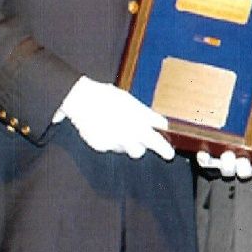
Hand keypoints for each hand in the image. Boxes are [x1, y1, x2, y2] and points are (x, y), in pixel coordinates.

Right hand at [56, 76, 174, 159]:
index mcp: (141, 114)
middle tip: (169, 154)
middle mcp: (134, 129)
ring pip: (134, 150)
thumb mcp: (127, 100)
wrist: (83, 101)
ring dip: (134, 146)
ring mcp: (120, 140)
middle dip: (163, 150)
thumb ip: (140, 113)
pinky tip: (105, 130)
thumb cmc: (104, 96)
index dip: (162, 127)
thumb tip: (151, 121)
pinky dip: (113, 142)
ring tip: (124, 134)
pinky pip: (114, 147)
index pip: (160, 124)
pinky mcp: (106, 147)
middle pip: (155, 143)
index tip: (163, 129)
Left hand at [194, 80, 251, 177]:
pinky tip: (203, 151)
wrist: (206, 116)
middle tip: (241, 159)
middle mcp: (240, 154)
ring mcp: (222, 158)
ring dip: (227, 166)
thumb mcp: (250, 105)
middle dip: (245, 167)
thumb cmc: (235, 116)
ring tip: (225, 156)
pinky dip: (204, 159)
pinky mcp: (206, 158)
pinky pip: (205, 163)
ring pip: (228, 170)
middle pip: (247, 168)